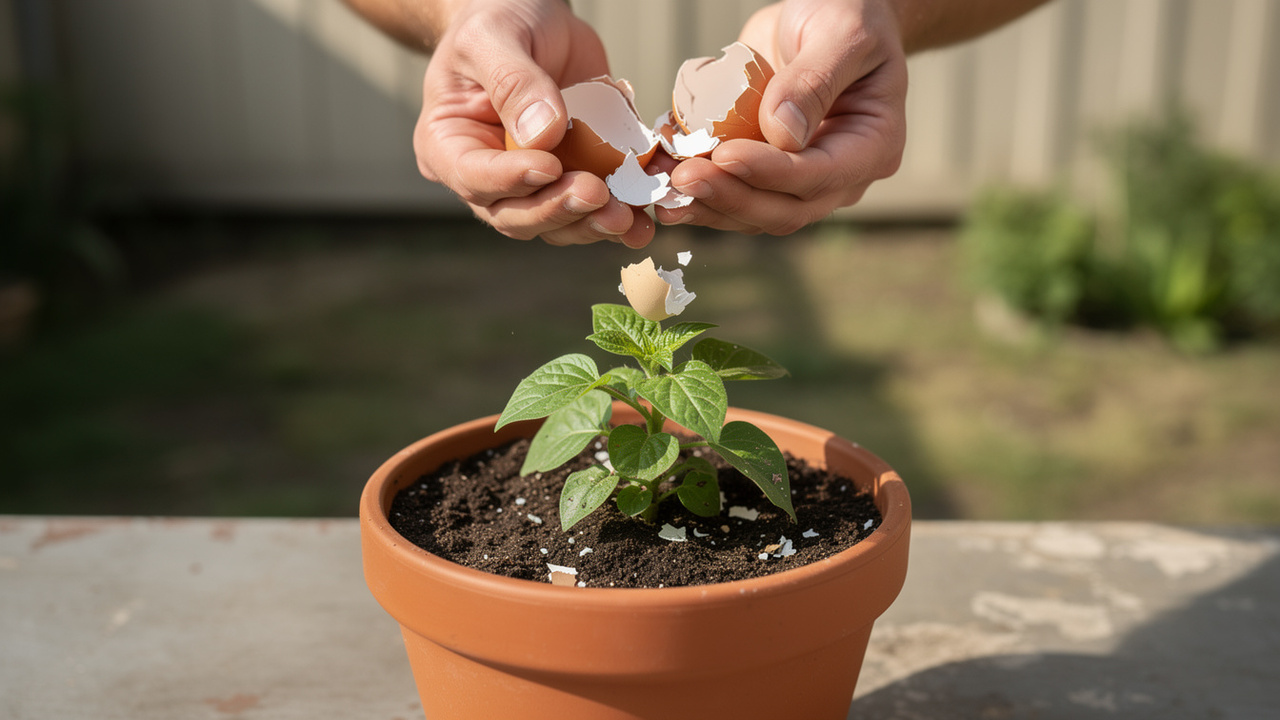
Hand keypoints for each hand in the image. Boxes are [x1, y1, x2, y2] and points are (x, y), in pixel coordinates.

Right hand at [415, 0, 654, 246]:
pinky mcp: (574, 177)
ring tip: (628, 217)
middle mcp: (488, 176)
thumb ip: (513, 83)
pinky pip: (595, 209)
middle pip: (516, 215)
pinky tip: (645, 216)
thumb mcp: (493, 38)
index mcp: (449, 146)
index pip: (474, 178)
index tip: (549, 166)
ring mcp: (533, 183)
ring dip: (594, 224)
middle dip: (559, 210)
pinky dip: (623, 214)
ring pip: (558, 223)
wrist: (532, 16)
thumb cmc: (497, 20)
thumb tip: (543, 134)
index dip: (511, 180)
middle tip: (597, 195)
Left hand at [652, 0, 907, 234]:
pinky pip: (730, 191)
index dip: (769, 173)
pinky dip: (695, 187)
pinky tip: (661, 172)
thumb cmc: (849, 13)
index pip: (818, 176)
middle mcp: (839, 175)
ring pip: (750, 211)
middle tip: (682, 179)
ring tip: (661, 185)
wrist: (832, 12)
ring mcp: (800, 179)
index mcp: (872, 146)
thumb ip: (815, 80)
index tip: (725, 156)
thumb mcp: (843, 32)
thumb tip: (782, 135)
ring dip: (704, 203)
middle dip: (729, 197)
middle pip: (783, 209)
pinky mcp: (765, 171)